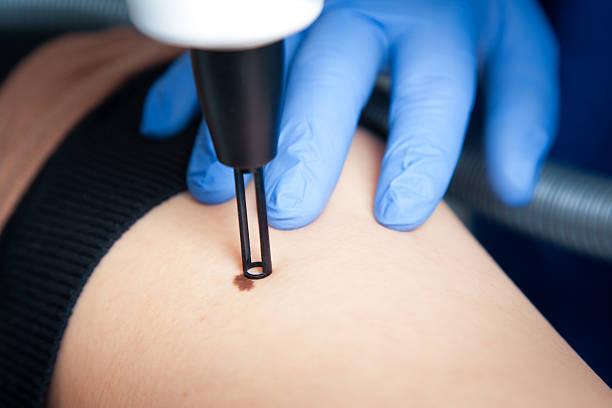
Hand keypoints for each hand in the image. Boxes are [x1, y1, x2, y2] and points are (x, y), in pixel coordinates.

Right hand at [140, 0, 557, 230]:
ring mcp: (306, 9)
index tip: (396, 215)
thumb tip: (516, 181)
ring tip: (211, 189)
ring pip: (262, 67)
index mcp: (434, 20)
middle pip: (332, 77)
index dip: (415, 157)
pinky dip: (181, 89)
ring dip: (229, 130)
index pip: (430, 93)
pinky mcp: (263, 11)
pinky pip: (216, 48)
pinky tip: (162, 128)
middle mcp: (366, 10)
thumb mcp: (510, 48)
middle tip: (290, 209)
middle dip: (307, 145)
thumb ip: (521, 107)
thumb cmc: (464, 14)